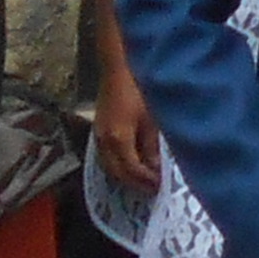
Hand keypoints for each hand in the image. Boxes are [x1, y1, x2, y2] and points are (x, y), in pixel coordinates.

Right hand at [93, 63, 161, 199]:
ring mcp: (98, 136)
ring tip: (143, 180)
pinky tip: (131, 164)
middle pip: (117, 173)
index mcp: (119, 140)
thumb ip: (152, 146)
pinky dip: (118, 165)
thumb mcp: (152, 118)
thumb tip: (155, 170)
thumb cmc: (140, 88)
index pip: (131, 171)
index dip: (146, 181)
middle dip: (134, 184)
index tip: (160, 188)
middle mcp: (104, 142)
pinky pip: (106, 157)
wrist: (119, 68)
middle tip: (153, 189)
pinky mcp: (98, 130)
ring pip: (109, 167)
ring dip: (125, 176)